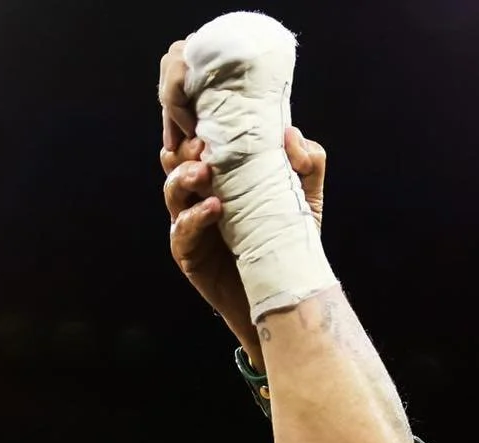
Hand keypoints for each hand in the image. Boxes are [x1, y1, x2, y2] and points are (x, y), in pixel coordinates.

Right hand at [159, 128, 325, 367]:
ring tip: (203, 172)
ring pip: (171, 191)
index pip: (201, 142)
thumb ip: (306, 163)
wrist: (283, 291)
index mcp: (223, 176)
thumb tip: (290, 133)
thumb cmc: (287, 241)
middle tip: (203, 144)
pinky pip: (181, 231)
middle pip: (176, 161)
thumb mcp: (306, 197)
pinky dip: (194, 217)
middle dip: (186, 148)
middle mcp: (201, 195)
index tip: (214, 114)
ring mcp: (191, 224)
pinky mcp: (189, 253)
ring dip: (183, 176)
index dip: (199, 126)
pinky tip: (213, 208)